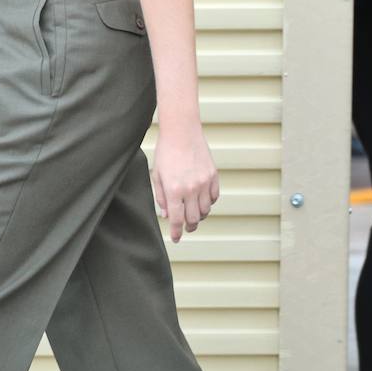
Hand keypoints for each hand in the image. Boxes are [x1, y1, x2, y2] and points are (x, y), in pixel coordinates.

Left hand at [152, 127, 219, 242]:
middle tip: (186, 229)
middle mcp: (191, 189)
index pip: (177, 220)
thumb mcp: (157, 176)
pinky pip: (214, 197)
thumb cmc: (166, 152)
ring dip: (199, 216)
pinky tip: (202, 201)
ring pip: (206, 210)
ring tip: (194, 215)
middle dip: (189, 227)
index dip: (176, 232)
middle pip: (193, 219)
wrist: (182, 132)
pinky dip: (208, 203)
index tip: (176, 239)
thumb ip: (161, 197)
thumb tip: (166, 216)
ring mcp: (204, 182)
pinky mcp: (213, 176)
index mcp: (174, 190)